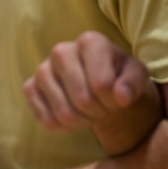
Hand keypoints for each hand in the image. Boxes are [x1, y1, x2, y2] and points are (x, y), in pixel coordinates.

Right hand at [23, 31, 160, 154]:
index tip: (118, 98)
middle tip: (105, 109)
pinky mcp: (31, 87)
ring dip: (82, 122)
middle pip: (82, 100)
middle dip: (99, 112)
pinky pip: (46, 119)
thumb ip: (134, 83)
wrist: (100, 84)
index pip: (101, 85)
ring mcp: (42, 69)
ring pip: (64, 113)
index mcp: (89, 41)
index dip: (114, 101)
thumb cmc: (119, 77)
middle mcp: (61, 50)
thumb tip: (122, 97)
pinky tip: (74, 117)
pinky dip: (63, 127)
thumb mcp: (136, 76)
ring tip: (91, 113)